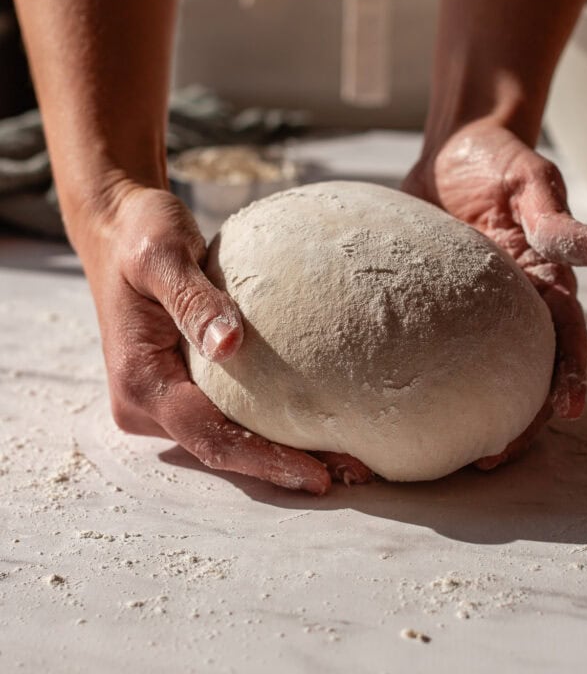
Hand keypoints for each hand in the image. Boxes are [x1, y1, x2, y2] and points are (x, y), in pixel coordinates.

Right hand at [72, 181, 352, 493]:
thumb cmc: (140, 233)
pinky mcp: (180, 384)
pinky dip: (269, 424)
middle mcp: (146, 402)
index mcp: (139, 380)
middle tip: (353, 473)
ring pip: (225, 438)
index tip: (317, 474)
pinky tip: (316, 424)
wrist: (117, 227)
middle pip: (221, 449)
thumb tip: (231, 344)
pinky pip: (226, 413)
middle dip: (282, 466)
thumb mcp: (163, 254)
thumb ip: (193, 299)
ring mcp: (161, 397)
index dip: (263, 460)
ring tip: (346, 459)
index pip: (208, 436)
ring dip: (280, 450)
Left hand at [403, 119, 586, 466]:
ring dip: (470, 410)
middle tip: (491, 456)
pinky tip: (395, 403)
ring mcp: (471, 308)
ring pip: (477, 370)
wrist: (453, 147)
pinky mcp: (433, 302)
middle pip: (523, 371)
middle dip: (517, 417)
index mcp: (544, 280)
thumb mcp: (531, 183)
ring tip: (444, 450)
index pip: (565, 337)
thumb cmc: (500, 161)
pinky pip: (431, 345)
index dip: (569, 375)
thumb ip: (556, 219)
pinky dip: (423, 375)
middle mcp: (511, 304)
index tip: (566, 409)